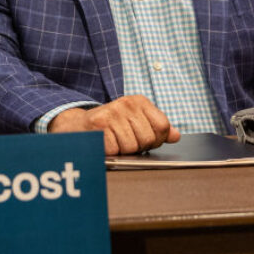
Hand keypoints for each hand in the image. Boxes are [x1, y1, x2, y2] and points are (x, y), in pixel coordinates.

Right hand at [49, 95, 179, 154]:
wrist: (77, 126)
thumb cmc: (109, 126)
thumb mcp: (135, 121)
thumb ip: (157, 128)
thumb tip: (176, 136)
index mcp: (139, 101)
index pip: (162, 126)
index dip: (156, 140)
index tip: (144, 138)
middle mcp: (126, 104)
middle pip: (147, 139)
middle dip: (138, 147)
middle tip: (125, 141)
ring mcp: (111, 113)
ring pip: (131, 146)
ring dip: (122, 150)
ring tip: (113, 141)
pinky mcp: (98, 125)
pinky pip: (115, 149)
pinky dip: (110, 152)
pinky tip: (104, 143)